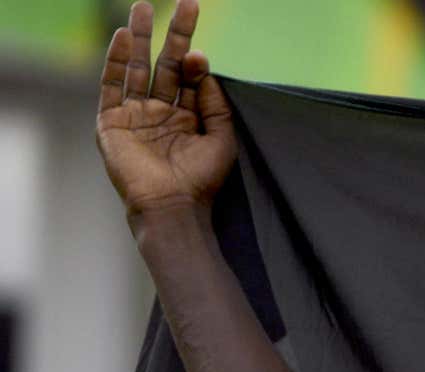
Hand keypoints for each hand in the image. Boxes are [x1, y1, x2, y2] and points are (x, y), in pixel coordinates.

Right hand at [97, 0, 235, 219]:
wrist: (172, 205)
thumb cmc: (201, 179)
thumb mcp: (221, 138)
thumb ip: (215, 103)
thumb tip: (205, 66)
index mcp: (188, 116)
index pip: (190, 77)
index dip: (195, 60)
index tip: (200, 51)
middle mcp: (160, 111)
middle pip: (165, 63)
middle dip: (173, 34)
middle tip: (185, 3)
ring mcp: (135, 115)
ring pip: (136, 68)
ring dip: (139, 37)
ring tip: (143, 8)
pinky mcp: (112, 121)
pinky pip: (111, 85)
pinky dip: (114, 61)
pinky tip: (121, 38)